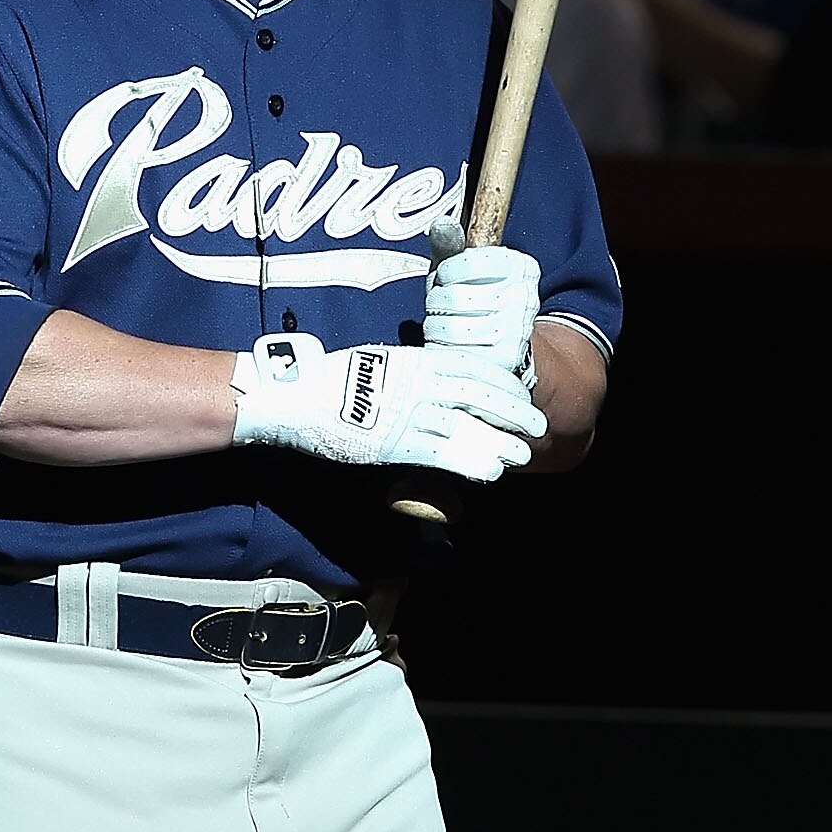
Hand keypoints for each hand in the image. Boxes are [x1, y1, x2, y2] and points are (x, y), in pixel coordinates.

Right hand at [230, 333, 544, 482]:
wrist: (294, 396)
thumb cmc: (328, 382)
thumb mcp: (375, 365)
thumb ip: (407, 375)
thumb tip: (428, 383)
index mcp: (414, 359)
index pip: (472, 367)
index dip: (503, 382)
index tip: (522, 392)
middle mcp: (418, 383)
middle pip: (479, 394)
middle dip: (512, 411)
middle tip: (537, 426)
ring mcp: (408, 412)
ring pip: (467, 424)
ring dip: (499, 440)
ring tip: (523, 453)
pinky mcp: (394, 442)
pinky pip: (441, 452)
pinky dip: (469, 461)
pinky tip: (490, 471)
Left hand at [424, 239, 539, 371]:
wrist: (503, 347)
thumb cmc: (474, 301)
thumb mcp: (460, 270)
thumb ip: (449, 246)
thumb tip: (442, 224)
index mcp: (520, 266)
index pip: (467, 261)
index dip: (446, 273)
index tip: (449, 279)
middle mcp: (525, 298)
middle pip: (454, 298)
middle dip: (436, 303)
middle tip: (445, 307)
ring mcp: (517, 333)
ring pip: (449, 328)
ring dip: (436, 327)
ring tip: (447, 325)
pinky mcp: (503, 362)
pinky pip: (453, 353)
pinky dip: (442, 349)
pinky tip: (451, 346)